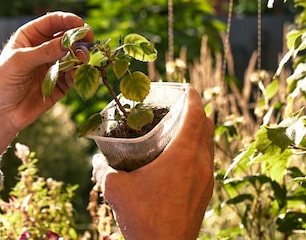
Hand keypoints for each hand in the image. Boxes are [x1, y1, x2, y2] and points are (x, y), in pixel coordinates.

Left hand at [0, 11, 90, 178]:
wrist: (0, 114)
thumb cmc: (2, 82)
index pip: (52, 22)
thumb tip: (68, 42)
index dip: (67, 20)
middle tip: (89, 39)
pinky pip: (74, 76)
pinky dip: (78, 74)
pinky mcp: (60, 84)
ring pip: (74, 55)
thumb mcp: (20, 62)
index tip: (80, 24)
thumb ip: (44, 51)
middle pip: (67, 36)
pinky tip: (76, 74)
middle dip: (79, 37)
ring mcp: (53, 66)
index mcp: (31, 37)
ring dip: (81, 55)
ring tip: (82, 59)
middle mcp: (44, 49)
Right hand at [92, 87, 213, 239]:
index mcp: (184, 154)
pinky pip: (206, 162)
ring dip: (197, 132)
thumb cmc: (143, 219)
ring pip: (209, 144)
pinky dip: (197, 152)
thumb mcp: (115, 189)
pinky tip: (177, 160)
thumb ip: (104, 169)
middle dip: (195, 111)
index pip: (197, 112)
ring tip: (176, 130)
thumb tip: (97, 159)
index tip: (183, 87)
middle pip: (208, 125)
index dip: (191, 95)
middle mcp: (202, 163)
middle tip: (175, 107)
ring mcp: (207, 180)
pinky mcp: (206, 194)